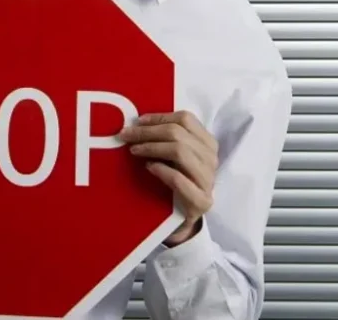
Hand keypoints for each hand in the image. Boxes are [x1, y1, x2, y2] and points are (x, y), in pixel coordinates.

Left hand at [119, 110, 217, 245]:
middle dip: (148, 132)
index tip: (137, 121)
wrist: (182, 219)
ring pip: (180, 152)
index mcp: (207, 143)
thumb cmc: (176, 180)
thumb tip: (137, 122)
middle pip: (178, 134)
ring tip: (134, 150)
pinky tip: (149, 167)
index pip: (186, 119)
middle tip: (126, 135)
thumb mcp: (174, 156)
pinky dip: (161, 170)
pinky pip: (179, 179)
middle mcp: (211, 159)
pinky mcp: (201, 201)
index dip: (159, 117)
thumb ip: (165, 139)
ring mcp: (208, 180)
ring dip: (152, 148)